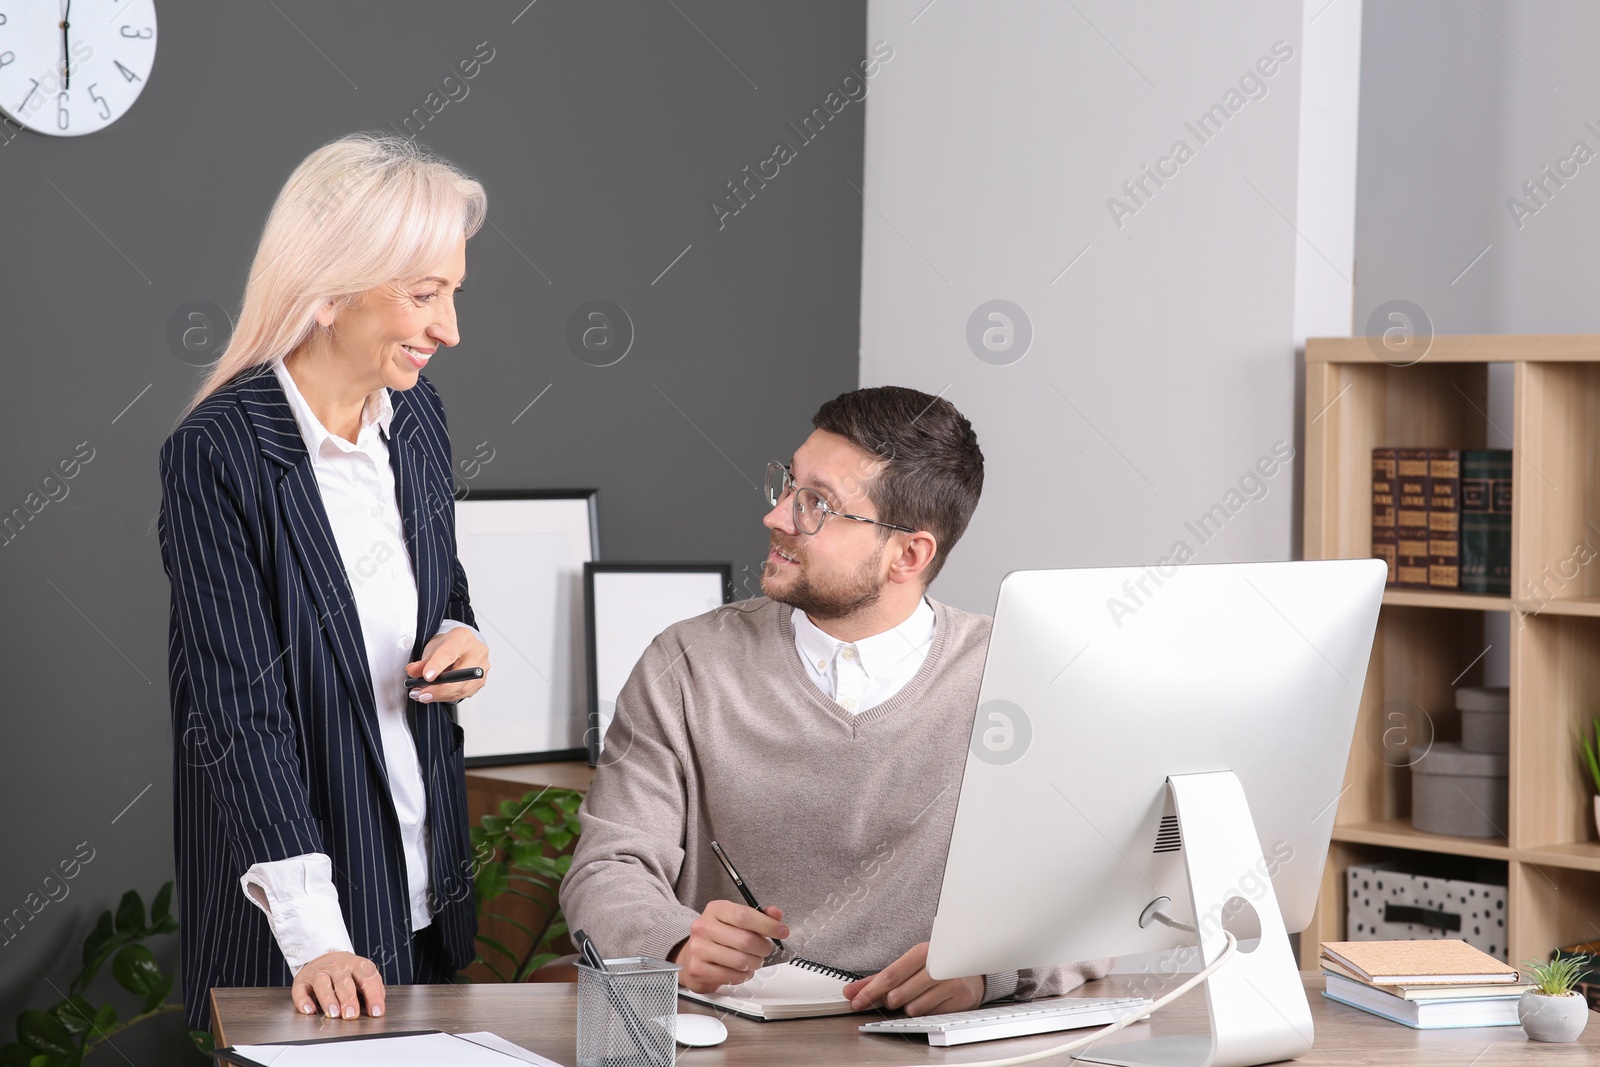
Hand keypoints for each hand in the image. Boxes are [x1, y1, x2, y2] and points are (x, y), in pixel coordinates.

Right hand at [291, 951, 385, 1018]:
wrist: (323, 957)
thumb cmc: (347, 972)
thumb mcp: (363, 976)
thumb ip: (373, 989)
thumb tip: (377, 1009)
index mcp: (356, 964)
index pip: (367, 977)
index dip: (373, 995)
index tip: (376, 1012)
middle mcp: (337, 967)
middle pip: (343, 980)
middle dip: (348, 999)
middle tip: (352, 1015)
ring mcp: (318, 972)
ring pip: (322, 983)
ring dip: (328, 999)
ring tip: (334, 1013)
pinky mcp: (302, 981)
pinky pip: (300, 991)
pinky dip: (303, 1001)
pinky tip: (310, 1011)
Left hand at [405, 628, 488, 702]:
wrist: (460, 647)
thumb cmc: (448, 646)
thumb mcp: (432, 648)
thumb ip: (422, 662)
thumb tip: (413, 671)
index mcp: (462, 638)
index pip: (450, 653)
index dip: (437, 665)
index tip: (426, 677)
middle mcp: (476, 652)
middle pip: (460, 675)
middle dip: (439, 689)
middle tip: (422, 694)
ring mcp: (481, 668)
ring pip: (462, 688)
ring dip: (440, 695)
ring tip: (423, 696)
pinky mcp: (481, 682)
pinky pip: (464, 694)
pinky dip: (447, 697)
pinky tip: (435, 695)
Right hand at [669, 900, 787, 992]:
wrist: (691, 954)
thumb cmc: (717, 935)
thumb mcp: (735, 919)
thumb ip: (758, 915)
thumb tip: (776, 914)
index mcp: (715, 910)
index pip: (745, 916)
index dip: (768, 925)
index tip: (781, 931)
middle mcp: (704, 927)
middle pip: (745, 940)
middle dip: (763, 948)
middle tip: (766, 949)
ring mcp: (699, 949)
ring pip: (740, 961)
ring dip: (754, 963)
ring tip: (754, 960)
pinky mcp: (698, 969)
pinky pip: (731, 976)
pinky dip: (743, 975)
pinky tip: (742, 970)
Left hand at [842, 941, 984, 1016]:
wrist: (972, 967)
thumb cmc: (936, 966)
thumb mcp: (908, 965)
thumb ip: (878, 979)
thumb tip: (852, 991)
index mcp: (922, 952)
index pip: (889, 975)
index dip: (870, 991)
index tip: (856, 1001)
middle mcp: (938, 966)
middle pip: (899, 994)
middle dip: (891, 1000)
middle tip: (895, 996)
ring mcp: (951, 983)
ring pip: (913, 1008)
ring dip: (909, 1006)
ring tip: (918, 995)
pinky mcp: (961, 1000)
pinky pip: (929, 1015)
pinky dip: (925, 1011)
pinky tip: (931, 1000)